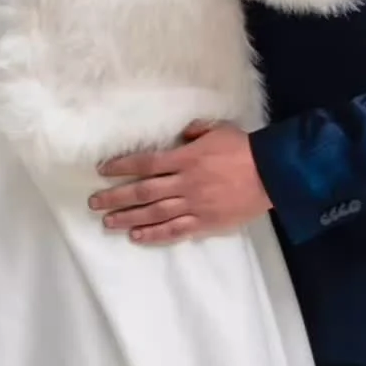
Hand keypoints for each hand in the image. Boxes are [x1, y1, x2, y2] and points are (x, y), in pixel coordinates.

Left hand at [89, 122, 271, 244]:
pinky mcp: (204, 223)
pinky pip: (174, 231)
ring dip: (128, 218)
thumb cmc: (243, 148)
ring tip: (108, 222)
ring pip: (154, 214)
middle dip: (116, 196)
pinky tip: (137, 236)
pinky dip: (154, 234)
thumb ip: (195, 131)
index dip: (123, 167)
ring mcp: (193, 205)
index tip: (103, 170)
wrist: (270, 174)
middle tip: (95, 202)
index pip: (146, 163)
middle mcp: (184, 183)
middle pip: (143, 191)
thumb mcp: (217, 129)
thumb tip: (181, 135)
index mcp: (185, 158)